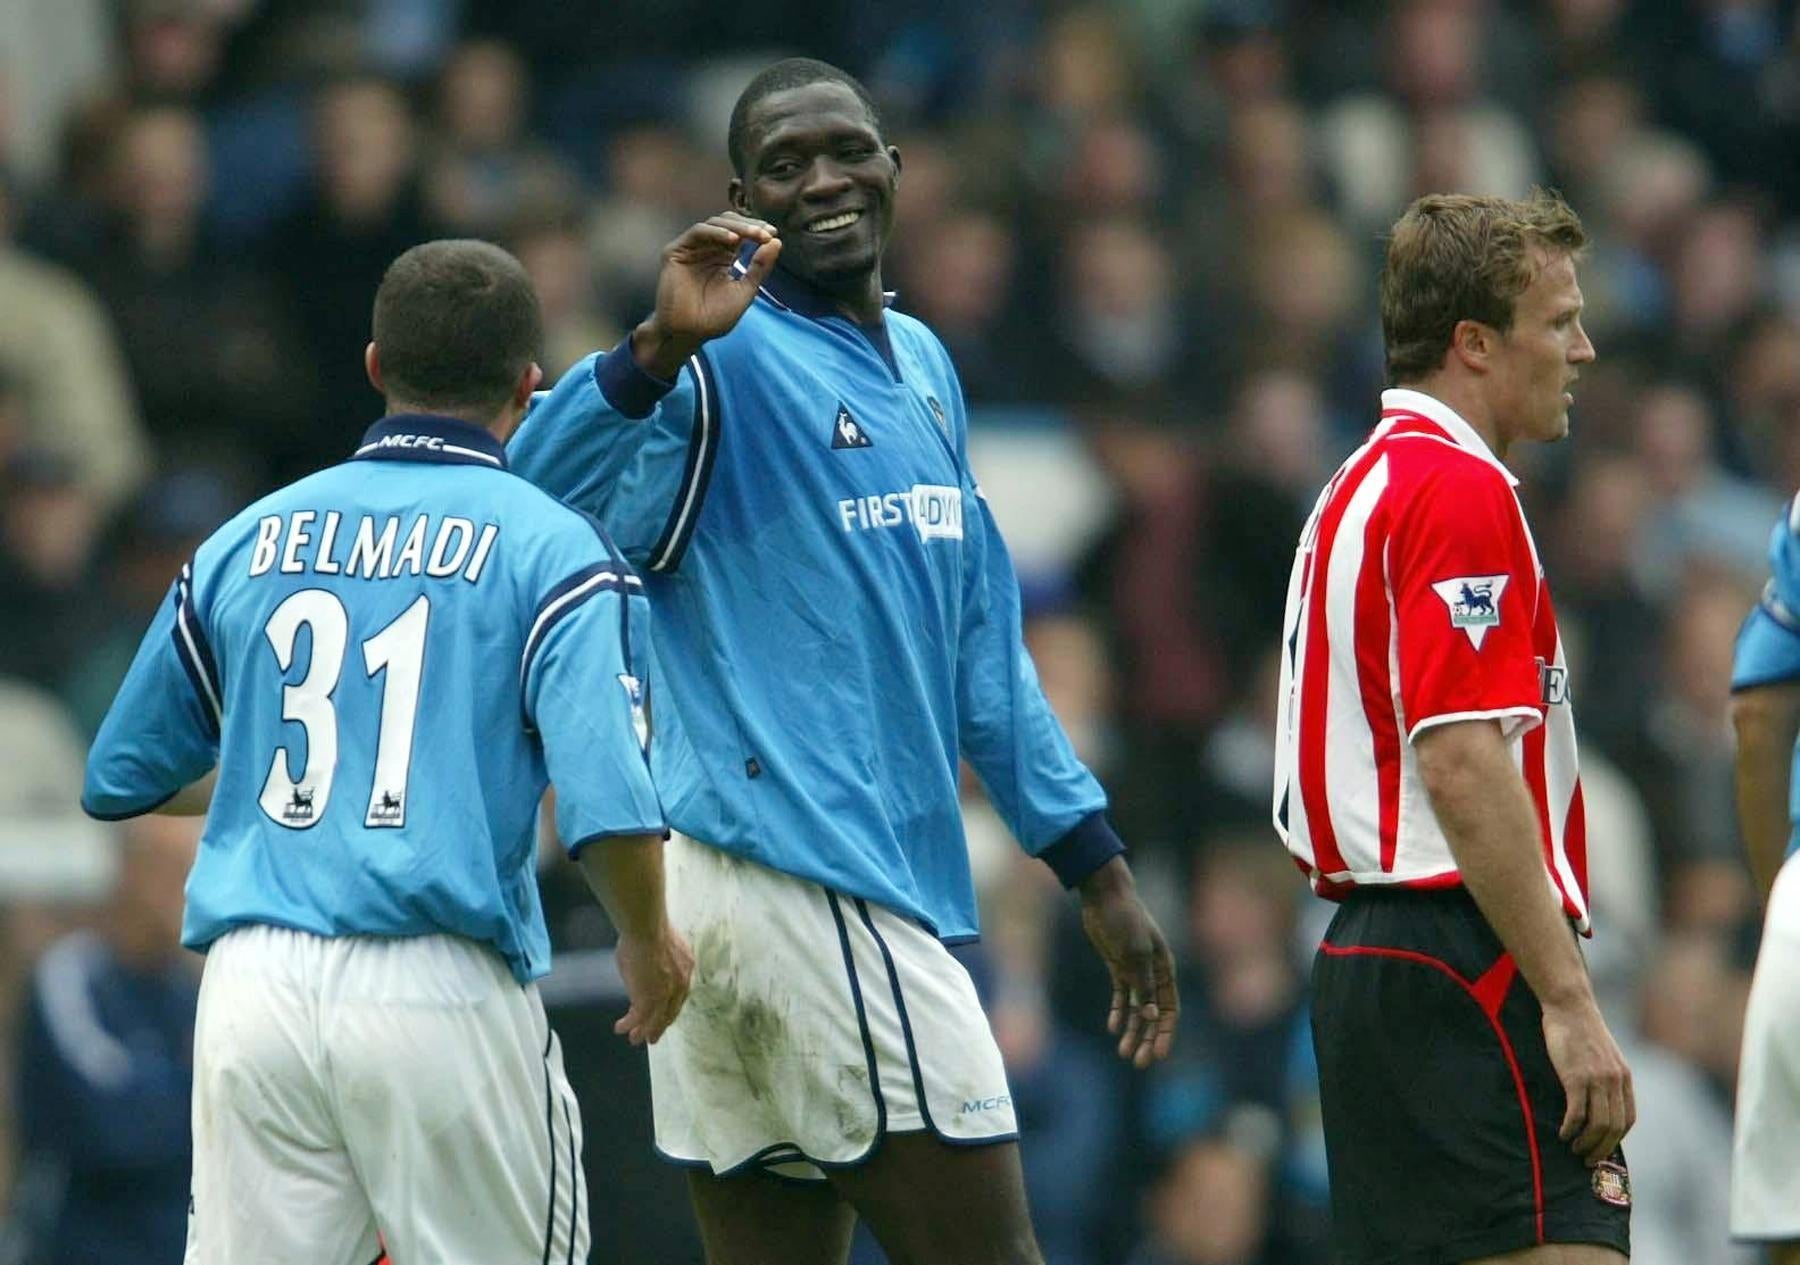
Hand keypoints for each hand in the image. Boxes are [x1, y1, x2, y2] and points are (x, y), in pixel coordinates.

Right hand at [613, 925, 693, 1045]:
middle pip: (670, 1011)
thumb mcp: (662, 945)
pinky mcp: (648, 1000)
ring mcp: (665, 994)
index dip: (669, 1006)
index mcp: (686, 967)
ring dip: (644, 1031)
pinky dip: (629, 1024)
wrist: (647, 929)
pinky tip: (621, 1028)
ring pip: (655, 1019)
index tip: (662, 1014)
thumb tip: (649, 966)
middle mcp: (680, 984)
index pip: (679, 994)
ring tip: (635, 1039)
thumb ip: (661, 961)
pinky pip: (638, 1018)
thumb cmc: (649, 929)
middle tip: (653, 1037)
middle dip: (660, 1025)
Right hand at [634, 213, 781, 378]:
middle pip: (728, 223)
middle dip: (749, 225)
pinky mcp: (676, 251)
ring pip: (714, 223)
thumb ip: (759, 268)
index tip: (773, 234)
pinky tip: (733, 239)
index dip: (756, 230)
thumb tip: (776, 242)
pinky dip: (716, 232)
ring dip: (737, 226)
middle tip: (766, 233)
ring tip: (755, 235)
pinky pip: (697, 232)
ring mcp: (691, 249)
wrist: (690, 334)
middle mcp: (706, 249)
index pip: (740, 234)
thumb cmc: (714, 318)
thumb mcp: (745, 291)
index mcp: (722, 257)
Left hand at [1077, 859, 1178, 1067]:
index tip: (1159, 1056)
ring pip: (1138, 1009)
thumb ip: (1143, 985)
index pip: (1170, 1010)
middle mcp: (1153, 974)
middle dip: (1149, 1039)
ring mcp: (1135, 971)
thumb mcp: (1135, 953)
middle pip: (1154, 1015)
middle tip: (1139, 1063)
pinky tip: (1114, 1028)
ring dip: (1133, 1031)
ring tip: (1124, 1053)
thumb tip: (1150, 1016)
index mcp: (1164, 970)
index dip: (1166, 1034)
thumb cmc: (1125, 920)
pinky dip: (1119, 1012)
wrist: (1105, 895)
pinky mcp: (1118, 966)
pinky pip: (1121, 996)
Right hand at [1541, 996, 1634, 1164]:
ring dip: (1586, 1142)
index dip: (1616, 1138)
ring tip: (1574, 1149)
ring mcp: (1597, 1079)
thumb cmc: (1581, 1028)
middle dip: (1601, 1148)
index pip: (1627, 1119)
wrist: (1570, 1006)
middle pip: (1613, 1127)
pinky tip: (1563, 1133)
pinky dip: (1571, 1128)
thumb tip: (1599, 1100)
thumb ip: (1607, 1076)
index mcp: (1624, 1077)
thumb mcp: (1604, 1054)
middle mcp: (1615, 1081)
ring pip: (1597, 1124)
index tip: (1602, 1147)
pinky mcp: (1576, 1077)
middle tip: (1587, 1160)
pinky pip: (1577, 1112)